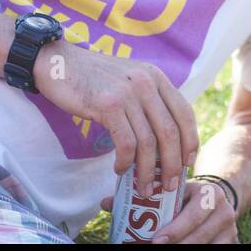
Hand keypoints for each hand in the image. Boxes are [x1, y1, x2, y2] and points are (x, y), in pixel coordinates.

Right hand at [34, 39, 198, 193]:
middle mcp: (147, 83)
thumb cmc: (94, 78)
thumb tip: (163, 141)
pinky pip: (125, 142)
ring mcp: (128, 93)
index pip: (185, 112)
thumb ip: (148, 101)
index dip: (190, 140)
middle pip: (170, 131)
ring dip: (147, 171)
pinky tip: (120, 169)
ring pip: (148, 142)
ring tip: (144, 187)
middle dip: (172, 164)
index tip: (188, 162)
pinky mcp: (108, 105)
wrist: (60, 63)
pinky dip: (126, 162)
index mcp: (156, 77)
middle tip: (169, 184)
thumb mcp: (130, 80)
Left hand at [99, 177, 237, 243]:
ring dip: (184, 250)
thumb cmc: (186, 196)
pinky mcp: (232, 243)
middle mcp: (224, 211)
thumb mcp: (171, 191)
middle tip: (152, 249)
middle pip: (199, 237)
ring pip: (206, 248)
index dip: (175, 230)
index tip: (155, 241)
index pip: (193, 214)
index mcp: (209, 194)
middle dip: (175, 246)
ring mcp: (229, 230)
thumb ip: (142, 196)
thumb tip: (105, 203)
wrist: (216, 199)